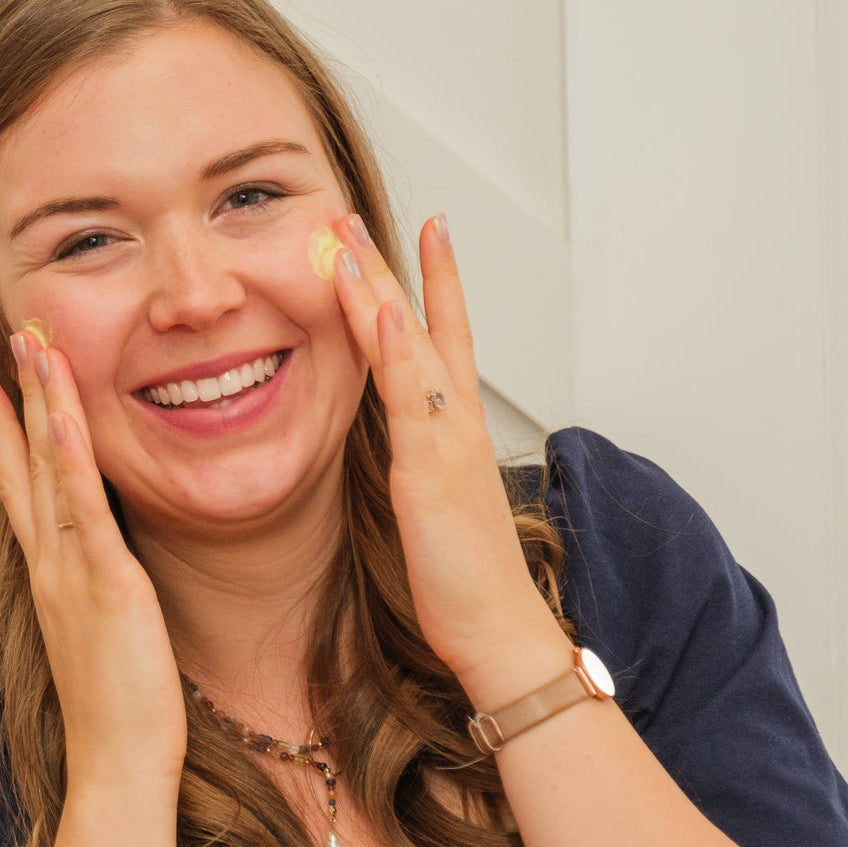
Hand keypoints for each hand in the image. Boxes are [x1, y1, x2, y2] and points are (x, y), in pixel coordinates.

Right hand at [0, 330, 187, 789]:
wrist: (114, 766)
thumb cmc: (114, 703)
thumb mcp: (98, 627)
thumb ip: (92, 581)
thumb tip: (99, 552)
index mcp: (51, 568)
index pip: (18, 480)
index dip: (1, 425)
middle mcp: (50, 560)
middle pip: (24, 459)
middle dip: (15, 389)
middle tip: (6, 328)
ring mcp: (71, 570)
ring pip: (49, 470)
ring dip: (40, 402)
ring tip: (30, 342)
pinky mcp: (106, 586)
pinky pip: (84, 510)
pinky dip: (71, 458)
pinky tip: (64, 415)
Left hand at [330, 213, 568, 697]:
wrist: (499, 631)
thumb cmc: (467, 578)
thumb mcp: (437, 504)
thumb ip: (424, 461)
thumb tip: (403, 441)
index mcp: (456, 429)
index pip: (445, 337)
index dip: (434, 283)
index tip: (422, 235)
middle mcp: (457, 421)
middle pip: (423, 324)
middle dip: (390, 266)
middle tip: (352, 216)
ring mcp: (447, 438)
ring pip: (410, 344)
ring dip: (379, 285)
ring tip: (348, 236)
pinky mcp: (431, 467)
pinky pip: (409, 396)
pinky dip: (393, 349)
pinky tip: (375, 309)